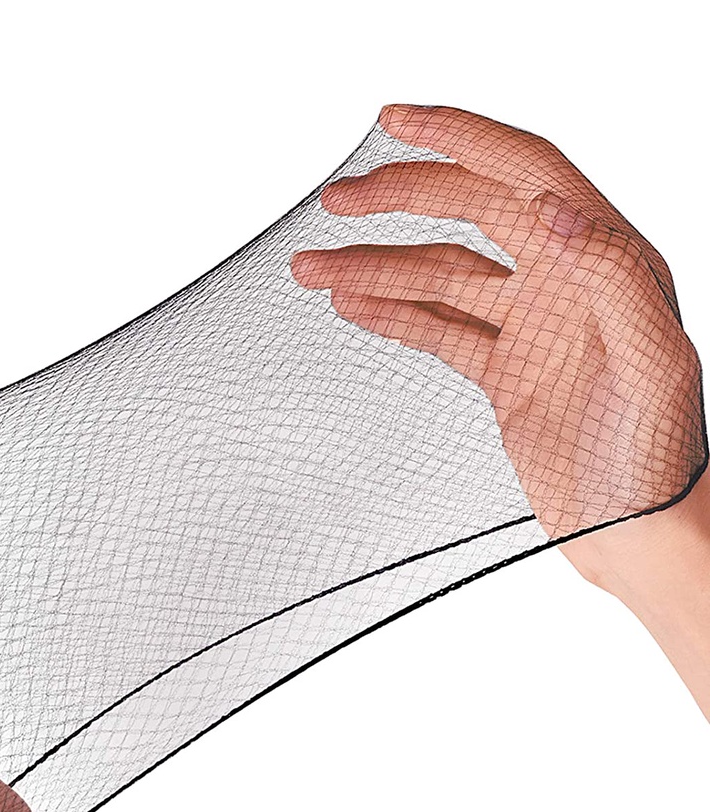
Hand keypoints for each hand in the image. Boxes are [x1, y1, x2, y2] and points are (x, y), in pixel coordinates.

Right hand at [291, 104, 705, 544]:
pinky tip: (351, 305)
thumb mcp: (649, 363)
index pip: (524, 171)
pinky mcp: (505, 369)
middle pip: (469, 215)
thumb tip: (552, 209)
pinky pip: (439, 328)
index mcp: (605, 260)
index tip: (396, 123)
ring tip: (313, 268)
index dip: (459, 139)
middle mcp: (565, 280)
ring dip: (375, 268)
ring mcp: (531, 325)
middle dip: (398, 201)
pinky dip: (392, 315)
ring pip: (440, 276)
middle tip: (335, 204)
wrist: (634, 530)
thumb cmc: (656, 457)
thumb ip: (609, 276)